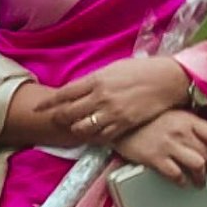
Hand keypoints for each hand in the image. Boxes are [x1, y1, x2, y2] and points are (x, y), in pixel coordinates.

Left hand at [33, 56, 189, 142]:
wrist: (168, 80)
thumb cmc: (142, 71)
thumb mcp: (114, 69)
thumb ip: (95, 80)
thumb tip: (80, 89)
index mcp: (97, 79)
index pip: (64, 94)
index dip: (48, 103)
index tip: (38, 108)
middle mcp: (100, 97)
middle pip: (68, 114)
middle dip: (57, 119)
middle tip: (54, 121)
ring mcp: (112, 112)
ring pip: (81, 128)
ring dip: (74, 130)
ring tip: (73, 129)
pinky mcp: (123, 124)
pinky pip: (101, 136)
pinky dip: (94, 137)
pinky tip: (93, 135)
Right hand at [112, 110, 206, 189]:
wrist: (120, 122)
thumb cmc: (146, 120)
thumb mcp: (172, 116)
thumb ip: (190, 126)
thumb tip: (206, 143)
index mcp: (188, 119)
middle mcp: (182, 131)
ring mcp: (169, 144)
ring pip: (197, 166)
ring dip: (202, 178)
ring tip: (201, 184)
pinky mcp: (155, 157)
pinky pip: (176, 174)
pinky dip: (182, 181)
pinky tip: (183, 183)